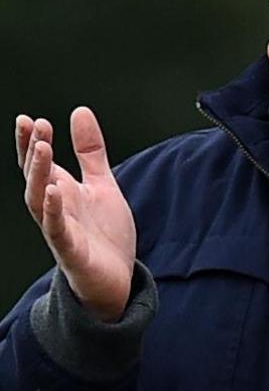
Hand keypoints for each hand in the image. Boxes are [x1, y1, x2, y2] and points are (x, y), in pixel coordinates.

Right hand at [15, 108, 135, 321]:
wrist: (117, 279)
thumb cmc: (104, 235)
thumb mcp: (101, 185)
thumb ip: (90, 152)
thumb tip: (79, 111)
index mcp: (61, 191)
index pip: (39, 163)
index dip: (32, 142)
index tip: (30, 119)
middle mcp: (55, 209)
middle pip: (35, 177)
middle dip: (33, 151)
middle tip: (35, 125)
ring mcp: (61, 230)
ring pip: (39, 201)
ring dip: (39, 174)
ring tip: (42, 148)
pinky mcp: (71, 251)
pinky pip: (57, 230)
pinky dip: (53, 211)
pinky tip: (54, 191)